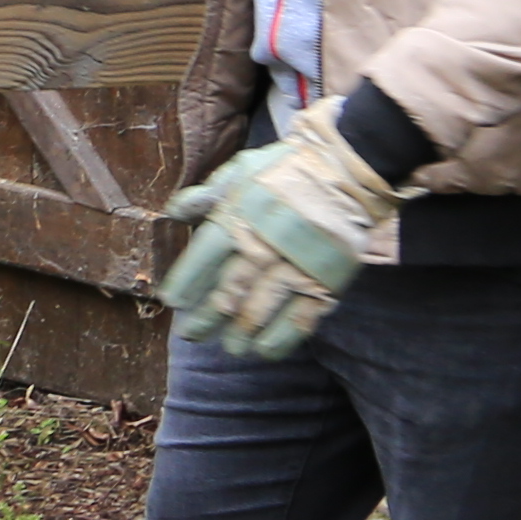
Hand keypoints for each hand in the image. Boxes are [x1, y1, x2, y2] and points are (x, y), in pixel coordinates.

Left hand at [156, 99, 403, 358]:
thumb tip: (173, 212)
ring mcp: (298, 265)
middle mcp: (266, 244)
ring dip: (242, 332)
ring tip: (230, 347)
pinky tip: (266, 350)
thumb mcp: (242, 169)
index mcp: (241, 215)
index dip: (186, 282)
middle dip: (208, 316)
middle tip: (193, 333)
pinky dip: (282, 338)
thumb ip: (208, 194)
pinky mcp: (327, 280)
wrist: (347, 169)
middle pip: (230, 289)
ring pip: (262, 308)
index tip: (173, 302)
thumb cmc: (286, 170)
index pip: (205, 256)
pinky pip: (302, 317)